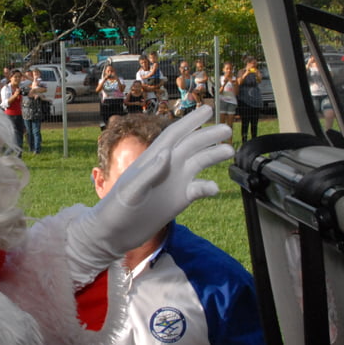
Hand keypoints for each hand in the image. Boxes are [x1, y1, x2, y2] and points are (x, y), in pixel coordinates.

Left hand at [67, 106, 232, 268]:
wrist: (114, 234)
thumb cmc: (116, 209)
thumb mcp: (131, 190)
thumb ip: (149, 172)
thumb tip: (167, 152)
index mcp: (152, 158)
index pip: (175, 134)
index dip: (191, 121)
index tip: (208, 109)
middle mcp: (166, 167)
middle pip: (191, 145)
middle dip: (208, 136)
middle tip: (227, 129)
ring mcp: (174, 182)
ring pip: (198, 163)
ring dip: (213, 156)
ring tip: (229, 151)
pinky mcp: (179, 200)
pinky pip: (198, 189)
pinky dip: (207, 187)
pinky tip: (215, 189)